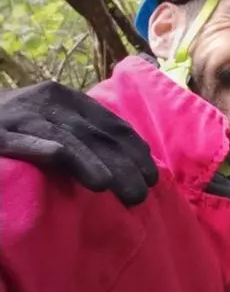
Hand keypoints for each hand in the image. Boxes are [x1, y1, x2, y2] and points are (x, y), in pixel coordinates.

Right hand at [0, 81, 157, 204]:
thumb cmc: (7, 126)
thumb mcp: (46, 123)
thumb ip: (79, 135)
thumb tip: (122, 163)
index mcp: (64, 98)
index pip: (110, 123)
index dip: (135, 149)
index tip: (152, 173)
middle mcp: (48, 102)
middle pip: (99, 135)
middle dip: (127, 165)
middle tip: (144, 193)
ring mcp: (24, 116)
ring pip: (76, 143)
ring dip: (105, 169)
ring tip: (125, 192)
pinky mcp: (1, 135)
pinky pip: (39, 145)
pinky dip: (67, 160)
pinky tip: (93, 181)